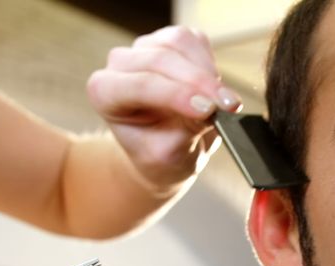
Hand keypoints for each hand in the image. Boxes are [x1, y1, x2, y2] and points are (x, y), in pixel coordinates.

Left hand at [87, 25, 242, 189]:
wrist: (163, 148)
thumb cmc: (159, 153)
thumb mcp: (171, 155)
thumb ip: (186, 132)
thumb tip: (212, 109)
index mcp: (105, 92)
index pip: (142, 86)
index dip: (178, 95)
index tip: (208, 110)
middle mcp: (120, 64)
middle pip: (161, 60)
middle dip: (200, 83)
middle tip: (229, 106)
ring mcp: (145, 47)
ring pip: (179, 43)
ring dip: (207, 71)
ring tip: (225, 102)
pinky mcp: (169, 40)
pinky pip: (195, 41)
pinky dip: (210, 62)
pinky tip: (214, 89)